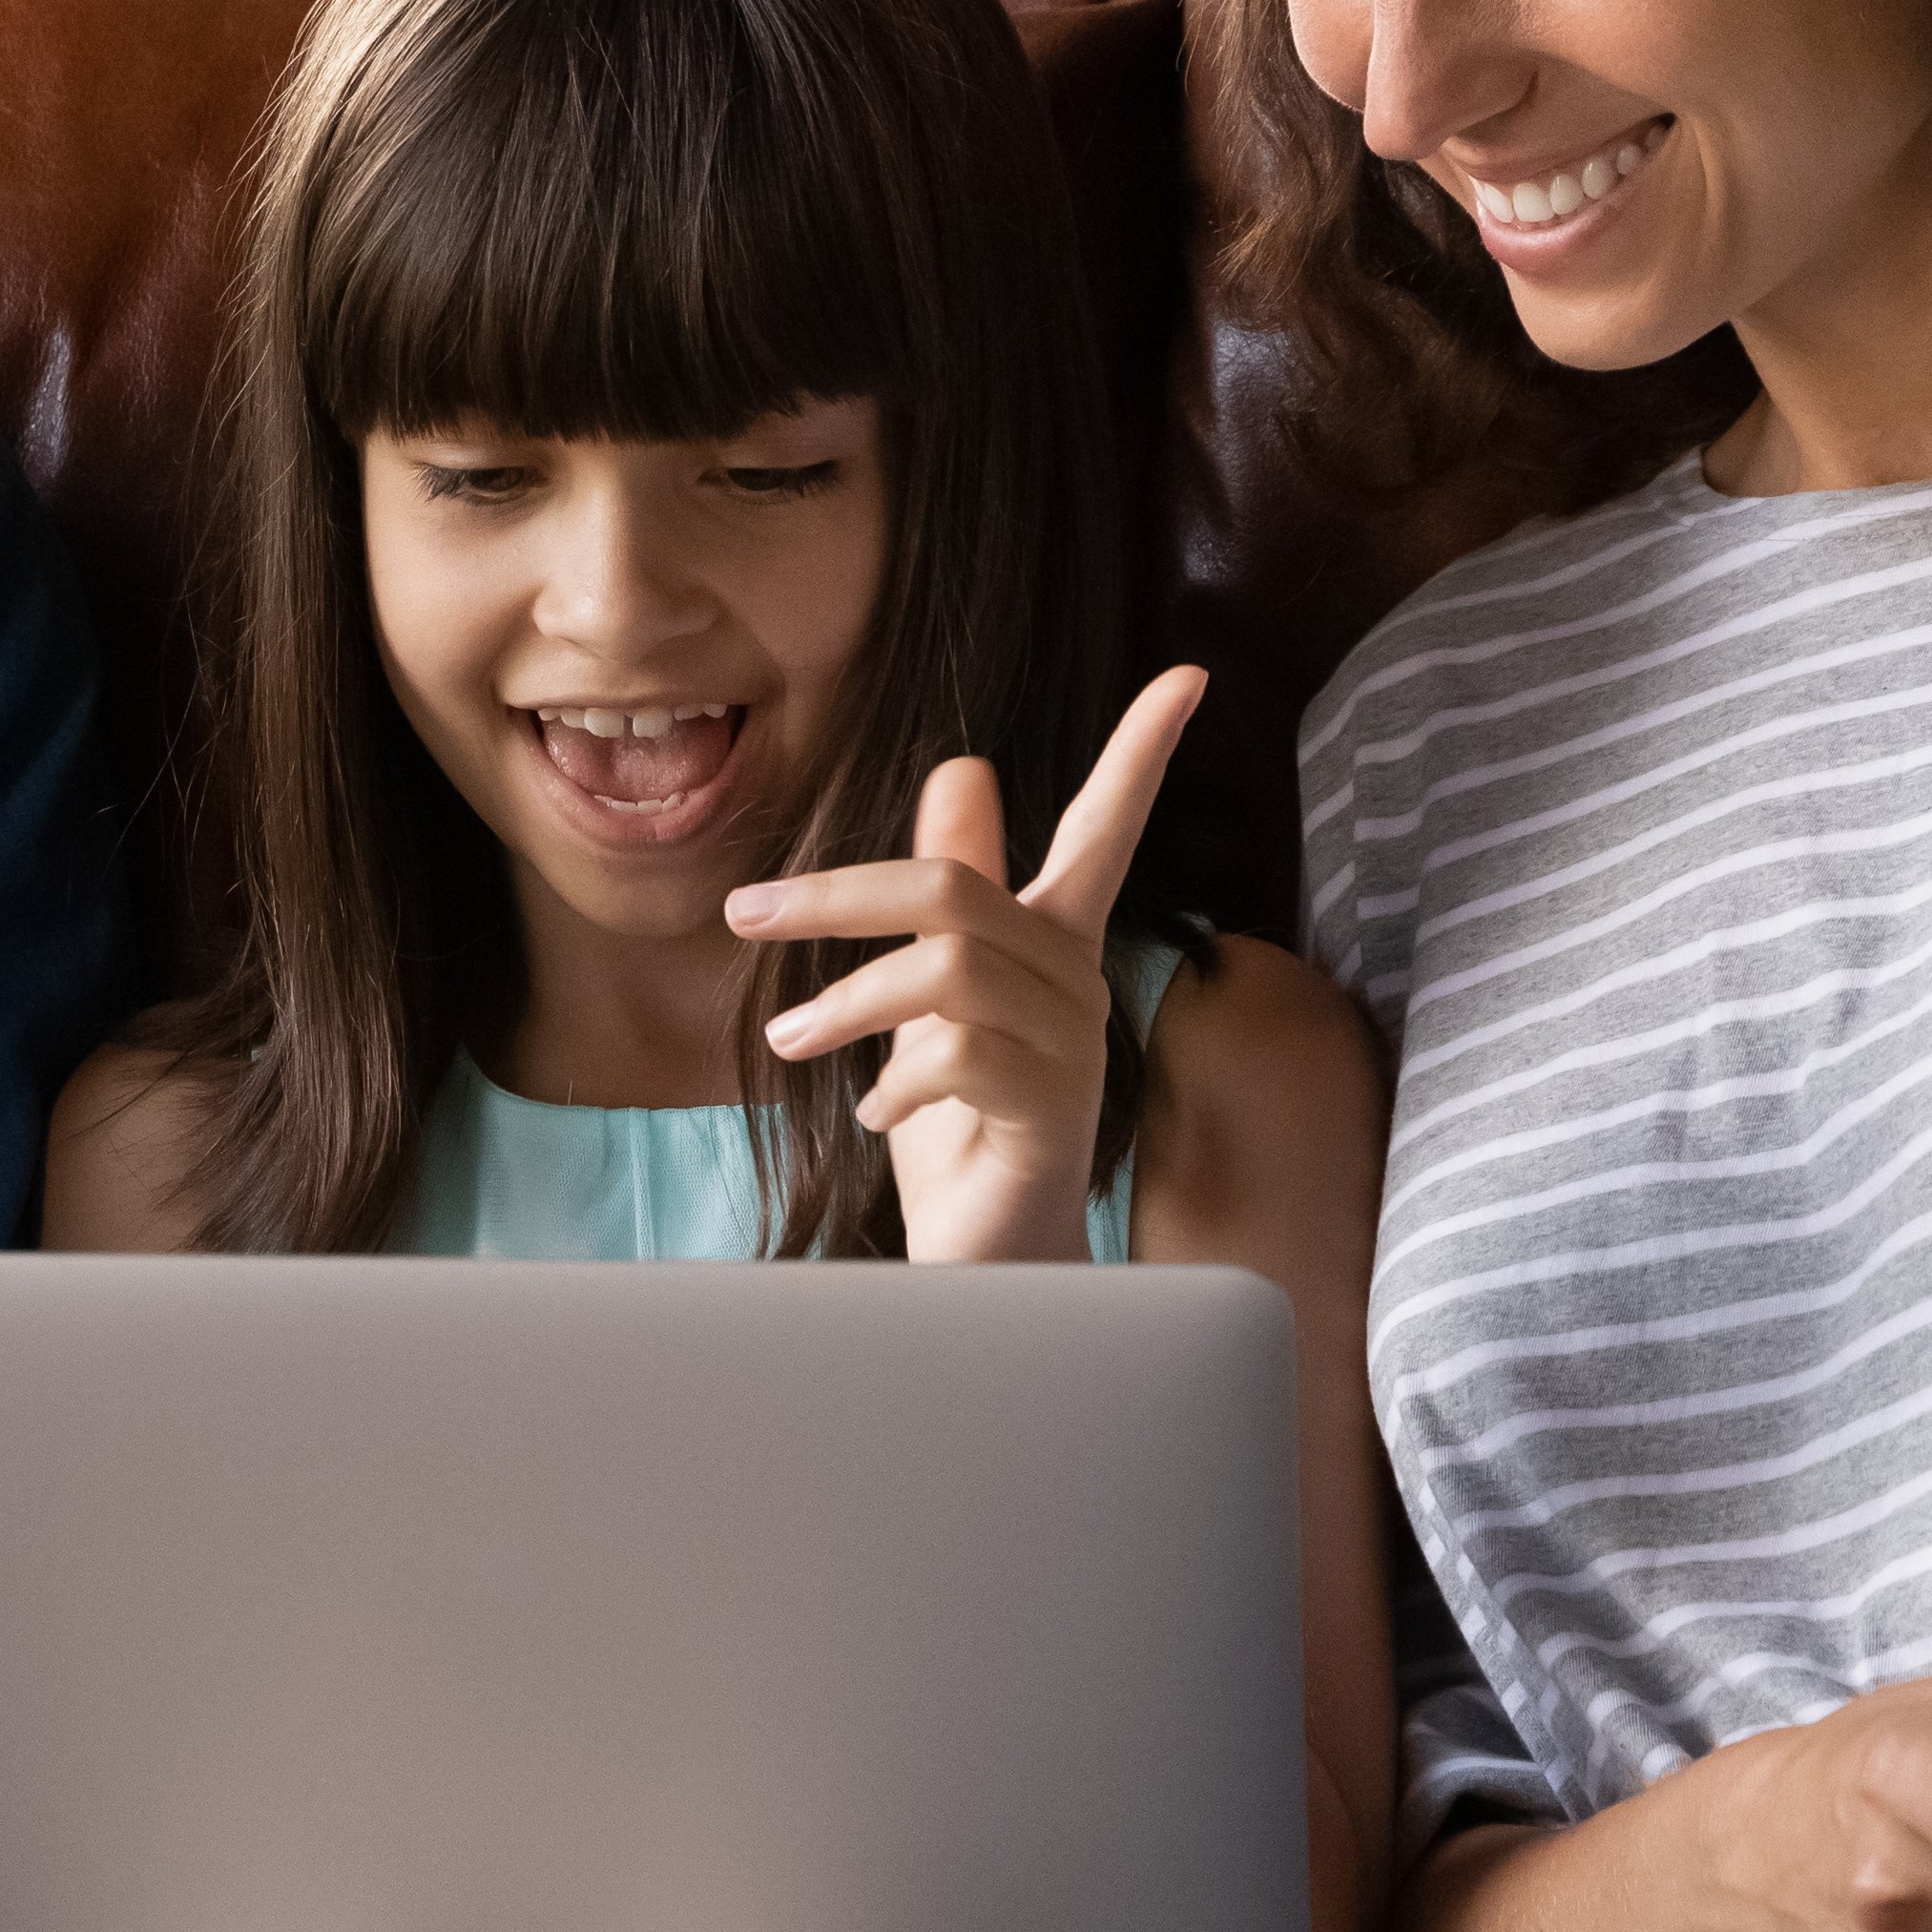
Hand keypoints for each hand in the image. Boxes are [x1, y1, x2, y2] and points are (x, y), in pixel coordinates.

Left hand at [733, 668, 1205, 1263]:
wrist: (987, 1257)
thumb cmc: (959, 1120)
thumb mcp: (936, 992)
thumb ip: (954, 887)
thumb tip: (964, 767)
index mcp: (1053, 941)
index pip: (1107, 826)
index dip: (1143, 751)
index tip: (1188, 675)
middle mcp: (1075, 981)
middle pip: (952, 892)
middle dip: (836, 894)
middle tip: (742, 913)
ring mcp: (1070, 1048)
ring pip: (947, 970)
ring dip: (847, 1002)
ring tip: (789, 1045)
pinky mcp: (1049, 1112)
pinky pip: (959, 1058)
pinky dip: (894, 1082)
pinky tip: (875, 1118)